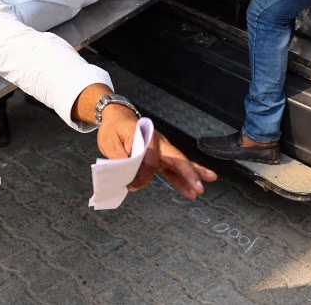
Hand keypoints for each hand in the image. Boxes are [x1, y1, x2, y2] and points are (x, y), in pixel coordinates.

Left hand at [96, 106, 216, 199]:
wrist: (117, 118)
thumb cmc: (113, 129)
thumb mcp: (109, 142)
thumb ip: (119, 158)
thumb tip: (127, 175)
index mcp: (146, 136)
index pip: (150, 160)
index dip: (142, 175)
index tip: (131, 185)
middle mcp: (158, 143)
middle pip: (176, 158)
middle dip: (188, 173)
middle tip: (199, 187)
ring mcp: (161, 150)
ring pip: (179, 163)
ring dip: (192, 176)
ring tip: (201, 189)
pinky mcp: (160, 157)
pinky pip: (172, 170)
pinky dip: (181, 180)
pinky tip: (190, 191)